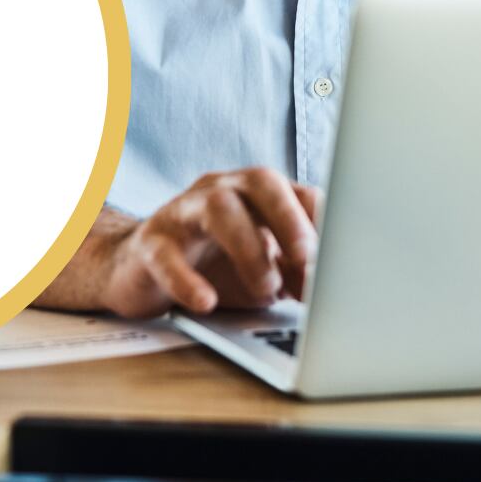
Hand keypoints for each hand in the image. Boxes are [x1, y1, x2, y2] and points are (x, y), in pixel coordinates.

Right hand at [98, 167, 321, 317]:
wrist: (140, 273)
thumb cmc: (212, 266)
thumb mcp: (262, 269)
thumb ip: (294, 272)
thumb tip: (329, 289)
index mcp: (256, 195)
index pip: (299, 191)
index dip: (322, 223)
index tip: (339, 258)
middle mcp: (223, 190)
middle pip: (261, 180)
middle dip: (289, 216)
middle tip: (307, 257)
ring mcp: (184, 212)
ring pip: (217, 207)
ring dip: (248, 248)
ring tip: (264, 289)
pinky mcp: (150, 244)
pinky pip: (166, 254)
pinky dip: (187, 279)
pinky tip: (205, 301)